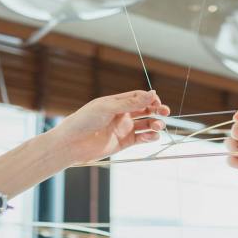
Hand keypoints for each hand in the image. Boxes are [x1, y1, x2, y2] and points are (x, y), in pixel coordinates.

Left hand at [47, 90, 170, 163]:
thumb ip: (131, 102)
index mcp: (117, 102)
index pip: (139, 97)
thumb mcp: (108, 107)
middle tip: (165, 112)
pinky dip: (150, 137)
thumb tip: (152, 93)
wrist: (72, 144)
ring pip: (146, 124)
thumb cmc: (84, 121)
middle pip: (146, 110)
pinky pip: (142, 138)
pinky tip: (151, 136)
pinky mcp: (124, 143)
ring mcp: (124, 129)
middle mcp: (122, 114)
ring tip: (157, 126)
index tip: (157, 102)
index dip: (150, 98)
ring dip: (155, 124)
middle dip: (157, 110)